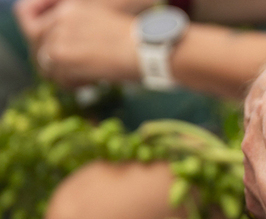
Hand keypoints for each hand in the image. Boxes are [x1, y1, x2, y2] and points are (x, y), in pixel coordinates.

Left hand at [16, 0, 138, 86]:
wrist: (147, 48)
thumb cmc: (138, 41)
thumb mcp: (106, 25)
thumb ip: (82, 32)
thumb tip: (72, 53)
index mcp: (71, 8)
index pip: (43, 28)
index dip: (50, 46)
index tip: (60, 59)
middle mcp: (61, 18)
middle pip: (40, 46)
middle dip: (55, 64)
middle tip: (73, 75)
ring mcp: (58, 36)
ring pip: (47, 64)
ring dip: (66, 76)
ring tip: (87, 81)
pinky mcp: (61, 55)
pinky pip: (59, 77)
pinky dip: (76, 85)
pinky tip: (94, 84)